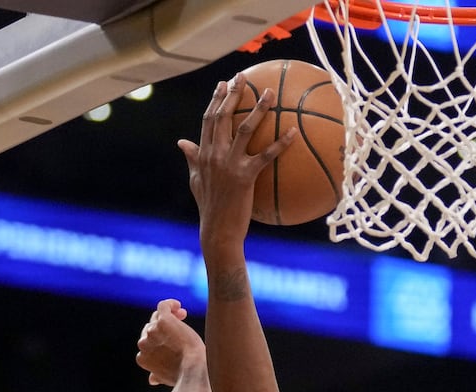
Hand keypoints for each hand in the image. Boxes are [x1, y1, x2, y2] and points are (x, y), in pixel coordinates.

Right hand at [135, 298, 202, 385]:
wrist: (193, 370)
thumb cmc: (184, 375)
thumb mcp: (167, 376)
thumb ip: (157, 374)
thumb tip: (152, 380)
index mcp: (142, 358)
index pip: (147, 342)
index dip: (159, 339)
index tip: (173, 340)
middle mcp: (144, 344)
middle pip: (150, 328)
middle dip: (163, 328)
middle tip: (182, 328)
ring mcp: (152, 331)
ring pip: (157, 317)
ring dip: (170, 315)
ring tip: (183, 316)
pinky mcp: (163, 320)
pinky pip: (163, 306)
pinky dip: (170, 304)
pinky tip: (179, 306)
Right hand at [177, 78, 296, 254]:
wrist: (218, 231)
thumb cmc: (209, 208)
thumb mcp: (195, 181)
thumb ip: (192, 159)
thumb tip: (181, 142)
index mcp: (203, 154)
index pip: (208, 120)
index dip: (216, 100)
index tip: (223, 84)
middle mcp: (214, 155)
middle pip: (223, 117)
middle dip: (233, 94)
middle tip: (243, 77)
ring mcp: (229, 165)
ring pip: (245, 129)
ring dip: (259, 109)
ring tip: (271, 93)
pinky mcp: (245, 177)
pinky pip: (266, 155)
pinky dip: (281, 143)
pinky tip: (294, 132)